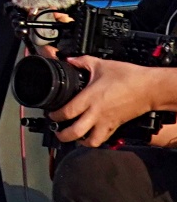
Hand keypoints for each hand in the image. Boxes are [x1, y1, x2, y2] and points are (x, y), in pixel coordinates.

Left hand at [57, 59, 176, 147]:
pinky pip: (104, 138)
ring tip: (74, 138)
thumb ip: (82, 62)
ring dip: (80, 142)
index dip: (55, 116)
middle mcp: (97, 113)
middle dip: (62, 135)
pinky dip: (96, 140)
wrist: (151, 88)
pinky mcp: (117, 125)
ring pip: (91, 141)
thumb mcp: (102, 65)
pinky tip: (91, 136)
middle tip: (57, 132)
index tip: (51, 115)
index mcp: (90, 98)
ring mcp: (107, 121)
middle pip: (75, 132)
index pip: (66, 112)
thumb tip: (70, 59)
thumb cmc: (129, 77)